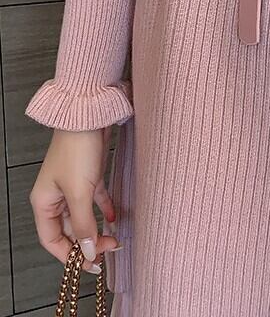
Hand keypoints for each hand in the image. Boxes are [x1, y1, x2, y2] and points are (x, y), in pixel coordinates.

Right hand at [29, 126, 121, 274]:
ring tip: (113, 241)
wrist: (89, 116)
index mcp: (44, 203)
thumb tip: (87, 251)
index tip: (90, 263)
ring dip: (96, 228)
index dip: (70, 254)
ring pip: (83, 215)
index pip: (52, 240)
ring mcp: (72, 185)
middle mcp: (55, 197)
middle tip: (107, 252)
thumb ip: (84, 223)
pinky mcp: (89, 174)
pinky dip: (104, 208)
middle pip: (69, 229)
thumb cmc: (77, 150)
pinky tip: (115, 218)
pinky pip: (95, 199)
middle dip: (87, 243)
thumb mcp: (80, 192)